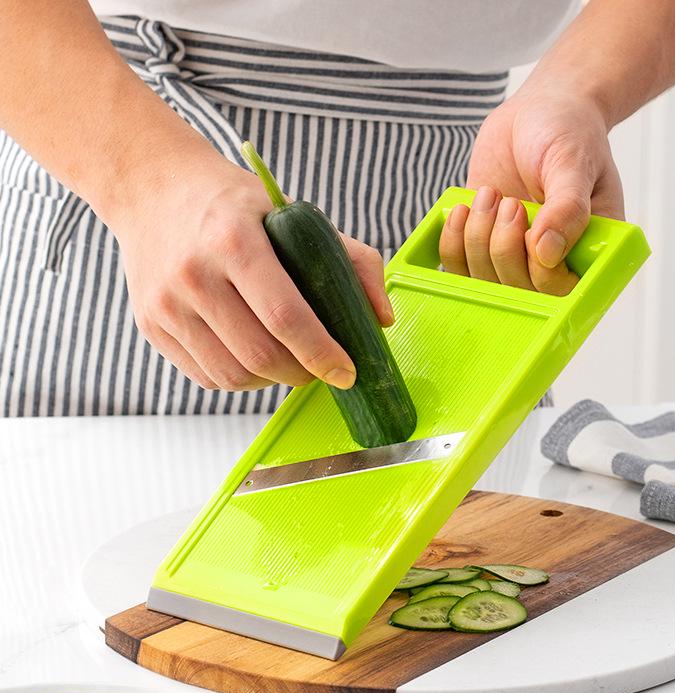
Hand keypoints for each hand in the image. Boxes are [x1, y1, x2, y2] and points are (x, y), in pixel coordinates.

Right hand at [111, 148, 391, 390]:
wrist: (153, 189)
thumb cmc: (233, 205)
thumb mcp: (293, 213)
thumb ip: (349, 258)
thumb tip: (381, 316)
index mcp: (234, 239)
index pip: (286, 316)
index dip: (322, 354)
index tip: (348, 371)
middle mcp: (193, 274)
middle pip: (260, 356)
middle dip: (303, 373)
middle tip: (322, 367)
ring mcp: (166, 304)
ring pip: (233, 376)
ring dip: (273, 381)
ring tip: (289, 362)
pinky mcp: (151, 326)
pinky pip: (207, 377)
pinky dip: (241, 379)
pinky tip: (254, 357)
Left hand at [439, 86, 623, 294]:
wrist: (538, 112)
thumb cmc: (567, 131)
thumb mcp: (574, 162)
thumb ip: (568, 207)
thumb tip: (547, 254)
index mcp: (588, 248)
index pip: (559, 289)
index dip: (537, 269)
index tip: (529, 223)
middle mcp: (552, 261)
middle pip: (517, 290)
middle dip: (502, 247)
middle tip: (508, 202)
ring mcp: (514, 256)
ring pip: (484, 281)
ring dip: (477, 240)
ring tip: (490, 195)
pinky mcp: (481, 245)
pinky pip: (458, 265)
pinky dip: (452, 241)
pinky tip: (462, 209)